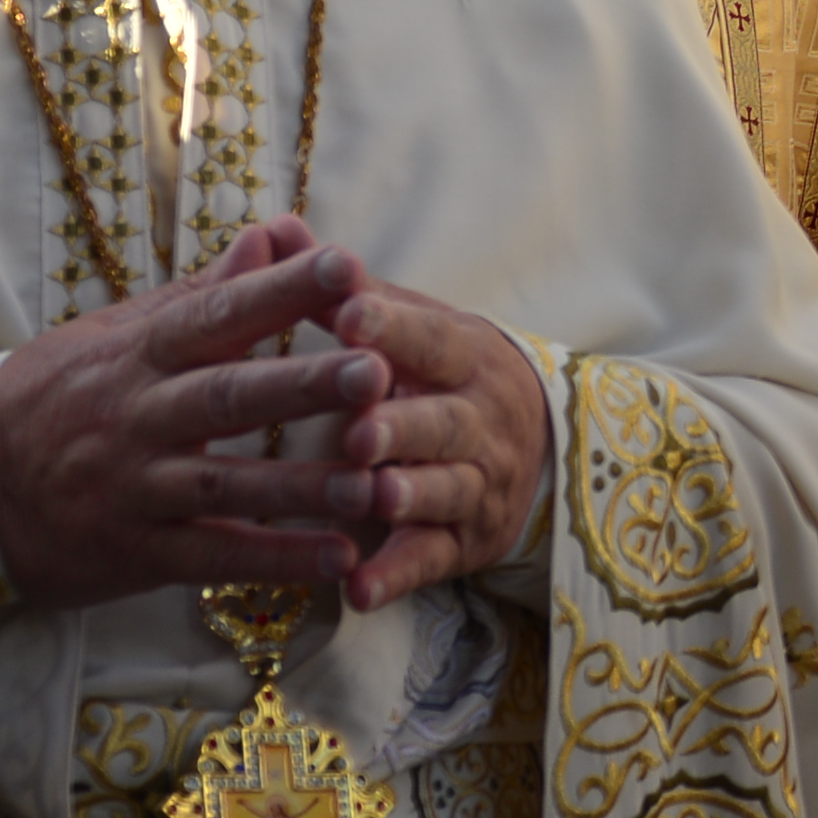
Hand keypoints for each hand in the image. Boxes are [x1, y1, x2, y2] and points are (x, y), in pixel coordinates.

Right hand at [0, 218, 553, 613]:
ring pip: (226, 486)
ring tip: (375, 477)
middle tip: (376, 370)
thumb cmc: (60, 397)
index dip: (278, 291)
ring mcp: (136, 489)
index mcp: (139, 354)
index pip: (216, 314)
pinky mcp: (136, 553)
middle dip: (303, 385)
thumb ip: (206, 293)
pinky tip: (340, 558)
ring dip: (304, 486)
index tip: (344, 264)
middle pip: (228, 397)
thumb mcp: (118, 333)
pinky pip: (212, 558)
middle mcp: (138, 418)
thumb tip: (280, 231)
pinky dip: (275, 559)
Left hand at [315, 260, 556, 607]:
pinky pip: (430, 561)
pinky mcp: (465, 542)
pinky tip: (356, 590)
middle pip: (442, 421)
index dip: (390, 327)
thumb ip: (342, 289)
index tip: (347, 313)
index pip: (428, 338)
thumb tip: (276, 227)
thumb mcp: (409, 324)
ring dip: (407, 494)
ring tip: (370, 496)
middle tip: (357, 428)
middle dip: (401, 424)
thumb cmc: (442, 375)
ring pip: (444, 490)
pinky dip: (395, 576)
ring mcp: (476, 484)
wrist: (542, 446)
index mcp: (463, 357)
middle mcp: (479, 419)